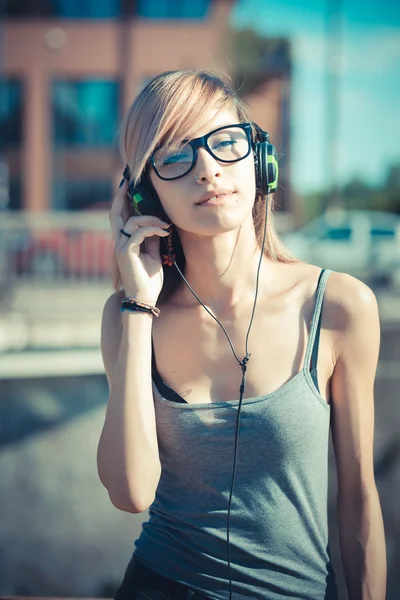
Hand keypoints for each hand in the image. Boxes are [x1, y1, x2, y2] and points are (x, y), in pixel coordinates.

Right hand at [109, 180, 169, 303]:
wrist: (144, 297)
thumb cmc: (149, 278)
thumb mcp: (154, 255)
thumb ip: (152, 239)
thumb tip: (158, 225)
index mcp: (125, 241)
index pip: (121, 217)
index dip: (122, 201)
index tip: (129, 186)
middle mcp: (119, 241)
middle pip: (115, 213)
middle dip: (121, 197)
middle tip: (129, 182)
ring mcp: (120, 246)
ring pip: (132, 221)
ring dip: (151, 219)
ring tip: (165, 226)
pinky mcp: (125, 252)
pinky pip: (138, 233)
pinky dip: (152, 230)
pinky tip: (164, 233)